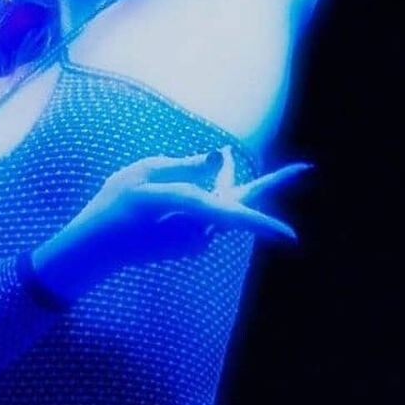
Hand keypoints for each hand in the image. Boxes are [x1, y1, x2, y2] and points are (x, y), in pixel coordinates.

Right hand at [32, 147, 310, 301]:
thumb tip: (221, 156)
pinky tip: (166, 208)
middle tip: (307, 169)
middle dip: (272, 184)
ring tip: (168, 190)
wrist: (97, 247)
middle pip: (241, 204)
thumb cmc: (115, 205)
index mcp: (186, 209)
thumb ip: (186, 165)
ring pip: (217, 202)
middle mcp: (198, 229)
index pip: (230, 216)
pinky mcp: (194, 243)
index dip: (262, 223)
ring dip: (207, 184)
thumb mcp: (144, 171)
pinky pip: (206, 213)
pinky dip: (197, 200)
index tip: (292, 239)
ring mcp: (197, 239)